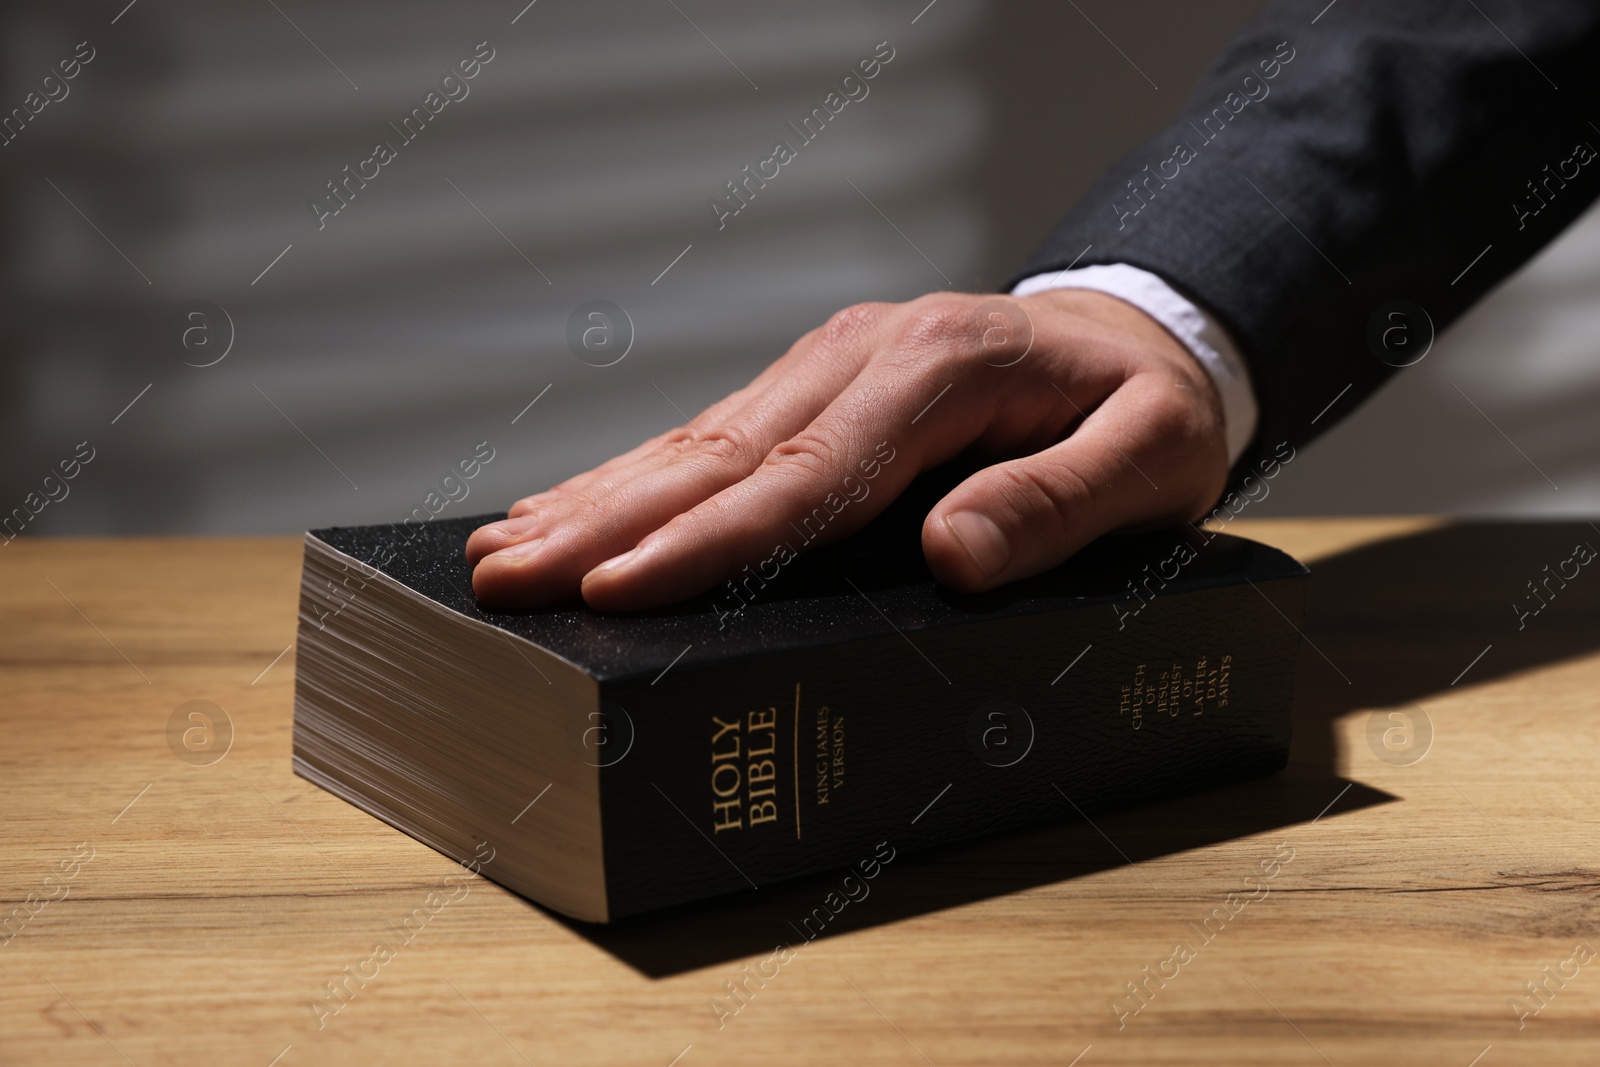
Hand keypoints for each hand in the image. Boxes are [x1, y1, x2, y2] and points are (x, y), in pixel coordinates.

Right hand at [467, 289, 1229, 609]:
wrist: (1135, 336)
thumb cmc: (1144, 409)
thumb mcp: (1149, 456)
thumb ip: (1059, 503)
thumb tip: (950, 554)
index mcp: (939, 371)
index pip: (803, 476)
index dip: (705, 542)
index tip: (614, 587)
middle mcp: (864, 355)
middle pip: (718, 454)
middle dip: (603, 522)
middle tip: (505, 576)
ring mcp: (830, 364)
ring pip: (697, 441)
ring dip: (596, 498)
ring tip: (504, 547)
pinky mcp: (815, 385)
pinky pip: (715, 434)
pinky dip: (636, 476)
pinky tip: (576, 505)